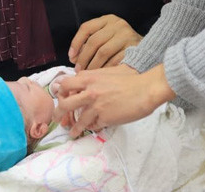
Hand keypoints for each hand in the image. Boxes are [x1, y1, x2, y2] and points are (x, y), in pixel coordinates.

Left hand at [54, 64, 175, 137]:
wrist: (146, 89)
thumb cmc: (131, 78)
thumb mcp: (109, 71)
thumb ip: (94, 75)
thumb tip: (83, 79)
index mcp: (89, 77)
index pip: (65, 85)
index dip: (61, 93)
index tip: (62, 98)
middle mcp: (89, 91)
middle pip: (65, 104)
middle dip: (59, 113)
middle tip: (58, 119)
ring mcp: (96, 105)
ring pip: (77, 119)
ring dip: (73, 128)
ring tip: (72, 133)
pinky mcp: (104, 118)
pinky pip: (93, 125)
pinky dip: (92, 128)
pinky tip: (92, 129)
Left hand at [69, 15, 142, 70]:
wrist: (147, 50)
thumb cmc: (120, 45)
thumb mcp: (106, 37)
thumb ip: (90, 43)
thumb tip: (74, 58)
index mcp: (108, 19)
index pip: (86, 28)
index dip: (76, 43)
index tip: (71, 56)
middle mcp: (118, 25)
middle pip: (94, 41)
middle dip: (83, 58)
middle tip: (78, 69)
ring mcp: (127, 36)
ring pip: (103, 52)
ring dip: (93, 66)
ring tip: (88, 74)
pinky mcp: (133, 48)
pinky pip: (114, 61)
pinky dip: (105, 69)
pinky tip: (101, 75)